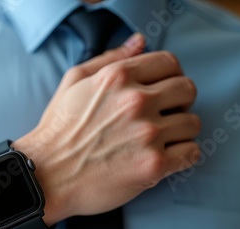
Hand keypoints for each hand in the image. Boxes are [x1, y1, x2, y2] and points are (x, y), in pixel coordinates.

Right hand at [16, 34, 200, 222]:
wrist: (46, 175)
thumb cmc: (58, 130)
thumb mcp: (74, 82)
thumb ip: (109, 58)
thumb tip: (140, 42)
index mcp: (118, 77)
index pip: (170, 63)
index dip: (168, 76)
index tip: (161, 90)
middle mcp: (136, 102)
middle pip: (187, 90)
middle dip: (179, 101)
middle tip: (163, 115)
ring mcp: (147, 134)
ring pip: (192, 123)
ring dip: (180, 131)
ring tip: (160, 139)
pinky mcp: (153, 165)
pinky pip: (192, 153)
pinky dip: (183, 155)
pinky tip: (167, 157)